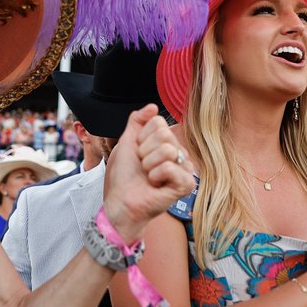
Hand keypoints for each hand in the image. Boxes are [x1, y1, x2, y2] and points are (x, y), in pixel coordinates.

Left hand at [101, 105, 192, 243]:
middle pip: (164, 135)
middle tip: (143, 167)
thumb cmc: (123, 176)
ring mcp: (184, 168)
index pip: (159, 122)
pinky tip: (155, 185)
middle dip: (145, 152)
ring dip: (149, 165)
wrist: (120, 201)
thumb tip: (153, 106)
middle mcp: (178, 153)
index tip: (138, 153)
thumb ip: (137, 121)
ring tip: (148, 176)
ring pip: (168, 150)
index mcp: (166, 142)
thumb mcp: (127, 142)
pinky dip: (156, 176)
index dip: (142, 137)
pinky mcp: (186, 184)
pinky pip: (171, 167)